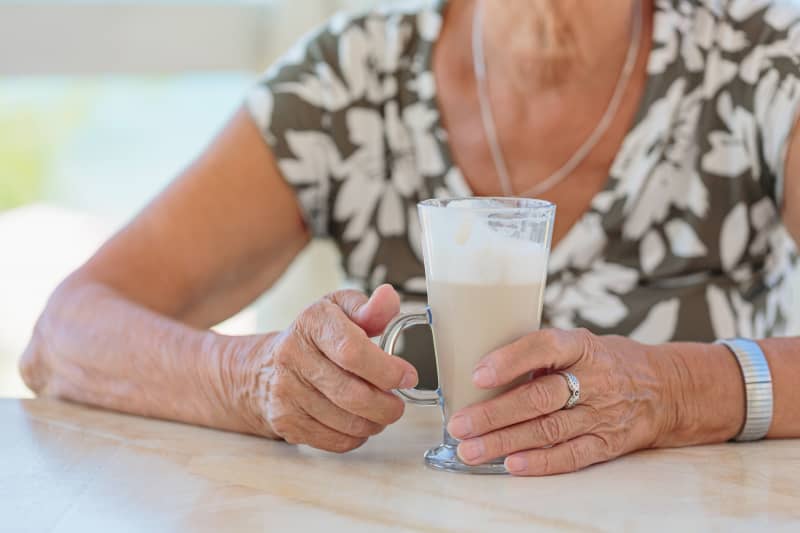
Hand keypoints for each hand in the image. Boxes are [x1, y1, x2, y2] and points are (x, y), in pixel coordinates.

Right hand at [228, 284, 417, 451]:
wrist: (264, 368)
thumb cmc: (313, 337)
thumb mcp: (340, 310)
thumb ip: (370, 307)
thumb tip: (388, 299)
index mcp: (312, 323)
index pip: (352, 351)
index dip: (386, 369)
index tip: (407, 376)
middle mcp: (293, 356)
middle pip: (353, 394)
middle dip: (387, 404)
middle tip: (398, 403)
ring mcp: (286, 392)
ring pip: (347, 422)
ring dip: (375, 422)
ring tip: (380, 411)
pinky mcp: (286, 422)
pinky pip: (336, 440)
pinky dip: (357, 436)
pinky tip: (359, 422)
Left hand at [446, 329, 677, 475]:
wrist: (665, 389)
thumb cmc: (607, 362)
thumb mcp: (580, 343)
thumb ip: (541, 355)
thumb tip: (484, 370)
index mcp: (582, 347)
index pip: (544, 347)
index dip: (510, 361)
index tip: (478, 374)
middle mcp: (594, 380)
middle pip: (539, 397)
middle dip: (494, 414)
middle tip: (460, 424)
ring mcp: (602, 414)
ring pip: (548, 430)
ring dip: (505, 442)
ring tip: (471, 449)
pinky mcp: (607, 443)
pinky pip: (571, 455)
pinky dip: (541, 462)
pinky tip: (512, 464)